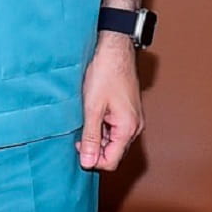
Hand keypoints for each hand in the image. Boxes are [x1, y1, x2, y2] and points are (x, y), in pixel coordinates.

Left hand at [78, 37, 142, 170]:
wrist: (115, 49)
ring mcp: (132, 119)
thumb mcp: (92, 109)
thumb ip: (90, 138)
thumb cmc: (105, 74)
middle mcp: (135, 126)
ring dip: (97, 137)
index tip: (77, 148)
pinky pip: (114, 129)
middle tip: (78, 133)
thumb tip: (87, 162)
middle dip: (94, 148)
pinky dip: (101, 127)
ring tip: (85, 120)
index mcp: (128, 128)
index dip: (92, 159)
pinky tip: (92, 115)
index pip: (111, 161)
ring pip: (112, 141)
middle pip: (113, 152)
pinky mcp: (128, 112)